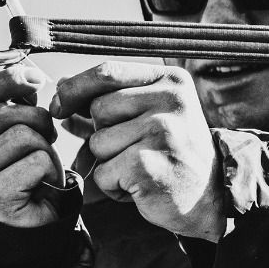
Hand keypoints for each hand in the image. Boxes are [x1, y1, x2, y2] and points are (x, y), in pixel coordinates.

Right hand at [0, 65, 68, 227]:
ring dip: (46, 147)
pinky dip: (50, 168)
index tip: (37, 80)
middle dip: (38, 120)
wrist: (21, 221)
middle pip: (5, 114)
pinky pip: (36, 161)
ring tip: (41, 163)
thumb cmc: (15, 169)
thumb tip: (30, 76)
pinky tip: (43, 181)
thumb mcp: (5, 131)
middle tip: (46, 137)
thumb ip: (9, 102)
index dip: (11, 79)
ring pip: (23, 136)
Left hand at [50, 62, 223, 240]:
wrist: (210, 196)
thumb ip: (111, 96)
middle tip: (130, 150)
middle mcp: (171, 101)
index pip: (107, 72)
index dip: (75, 89)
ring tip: (137, 168)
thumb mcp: (151, 113)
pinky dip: (112, 185)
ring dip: (107, 162)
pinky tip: (138, 187)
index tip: (58, 107)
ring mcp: (163, 133)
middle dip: (100, 133)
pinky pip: (102, 172)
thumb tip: (62, 84)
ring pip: (98, 143)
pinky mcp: (149, 166)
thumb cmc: (172, 151)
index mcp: (171, 80)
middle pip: (99, 109)